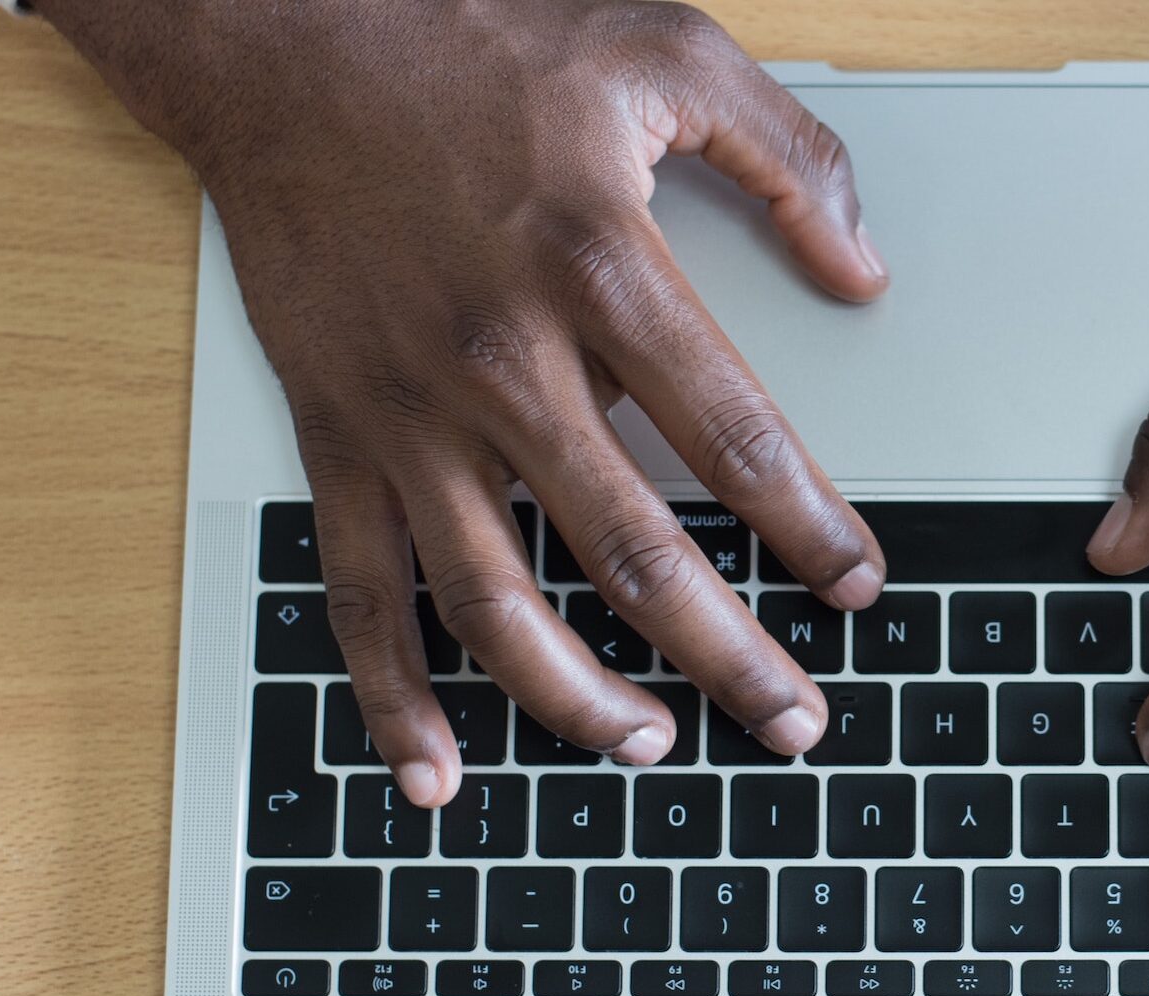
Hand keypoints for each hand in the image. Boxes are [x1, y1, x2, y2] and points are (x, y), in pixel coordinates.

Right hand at [39, 0, 889, 805]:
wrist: (283, 35)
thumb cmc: (474, 38)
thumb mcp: (663, 50)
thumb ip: (787, 155)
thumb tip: (866, 269)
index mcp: (602, 269)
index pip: (735, 439)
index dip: (809, 527)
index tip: (858, 586)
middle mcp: (504, 362)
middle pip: (633, 551)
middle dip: (728, 655)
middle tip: (794, 722)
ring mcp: (410, 413)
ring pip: (497, 601)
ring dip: (578, 699)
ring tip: (654, 749)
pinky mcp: (336, 434)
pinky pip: (358, 590)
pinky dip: (391, 693)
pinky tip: (437, 769)